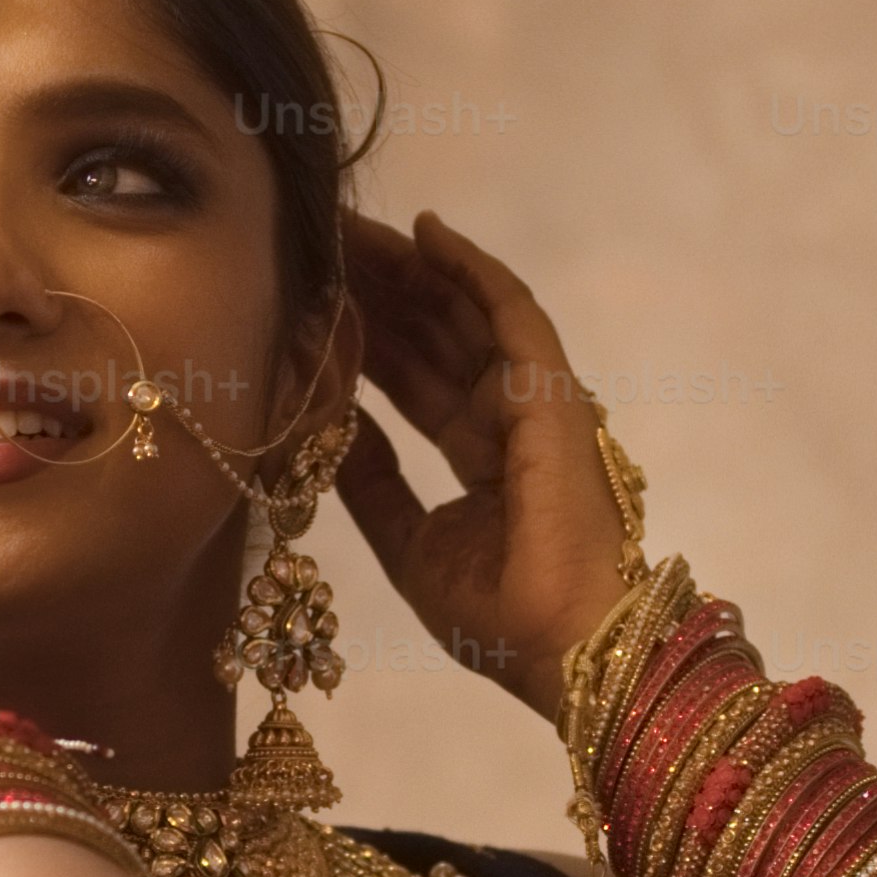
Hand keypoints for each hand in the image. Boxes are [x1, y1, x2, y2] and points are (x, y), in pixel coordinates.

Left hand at [331, 209, 639, 724]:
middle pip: (436, 336)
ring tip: (354, 230)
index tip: (313, 301)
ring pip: (465, 313)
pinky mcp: (552, 390)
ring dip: (410, 269)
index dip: (367, 338)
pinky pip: (509, 311)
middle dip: (379, 291)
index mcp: (483, 458)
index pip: (416, 380)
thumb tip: (328, 422)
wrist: (563, 645)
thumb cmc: (499, 618)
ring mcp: (536, 401)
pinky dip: (469, 268)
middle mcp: (510, 420)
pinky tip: (424, 232)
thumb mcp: (408, 542)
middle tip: (320, 245)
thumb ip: (372, 480)